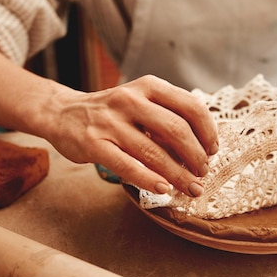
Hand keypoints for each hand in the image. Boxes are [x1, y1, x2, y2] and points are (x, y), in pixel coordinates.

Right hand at [46, 75, 218, 196]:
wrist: (62, 112)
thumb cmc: (113, 112)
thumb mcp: (142, 100)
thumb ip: (168, 116)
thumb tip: (204, 147)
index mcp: (149, 86)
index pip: (191, 106)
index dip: (208, 131)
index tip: (213, 150)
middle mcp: (130, 99)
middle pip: (177, 130)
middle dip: (196, 156)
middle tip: (203, 172)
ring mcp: (110, 122)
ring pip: (154, 152)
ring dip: (178, 174)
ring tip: (191, 188)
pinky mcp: (94, 144)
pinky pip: (128, 166)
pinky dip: (150, 180)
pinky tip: (164, 190)